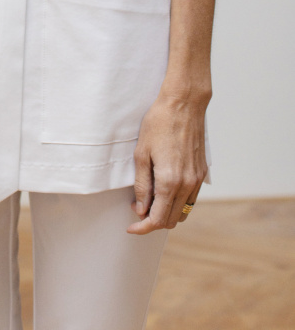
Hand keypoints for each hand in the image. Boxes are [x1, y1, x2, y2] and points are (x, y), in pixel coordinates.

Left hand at [127, 90, 207, 234]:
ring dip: (166, 214)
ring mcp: (196, 180)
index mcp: (169, 182)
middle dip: (152, 221)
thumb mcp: (141, 153)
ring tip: (149, 201)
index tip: (131, 228)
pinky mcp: (201, 174)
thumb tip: (141, 209)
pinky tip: (164, 192)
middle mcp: (186, 185)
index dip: (142, 228)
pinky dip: (177, 204)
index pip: (157, 219)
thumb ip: (141, 185)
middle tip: (137, 209)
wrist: (183, 105)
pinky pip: (190, 200)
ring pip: (183, 212)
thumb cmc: (159, 124)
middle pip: (171, 220)